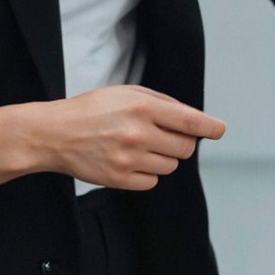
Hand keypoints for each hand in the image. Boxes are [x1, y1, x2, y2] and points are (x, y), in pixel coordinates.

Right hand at [30, 85, 225, 190]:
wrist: (55, 134)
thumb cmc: (92, 110)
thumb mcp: (125, 93)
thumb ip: (160, 102)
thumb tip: (193, 118)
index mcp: (142, 108)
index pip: (189, 120)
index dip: (210, 127)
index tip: (219, 130)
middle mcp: (138, 134)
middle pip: (185, 148)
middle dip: (181, 142)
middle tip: (164, 136)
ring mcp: (129, 159)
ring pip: (170, 166)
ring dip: (162, 158)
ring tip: (139, 147)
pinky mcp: (119, 179)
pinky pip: (152, 182)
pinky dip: (146, 173)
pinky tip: (129, 160)